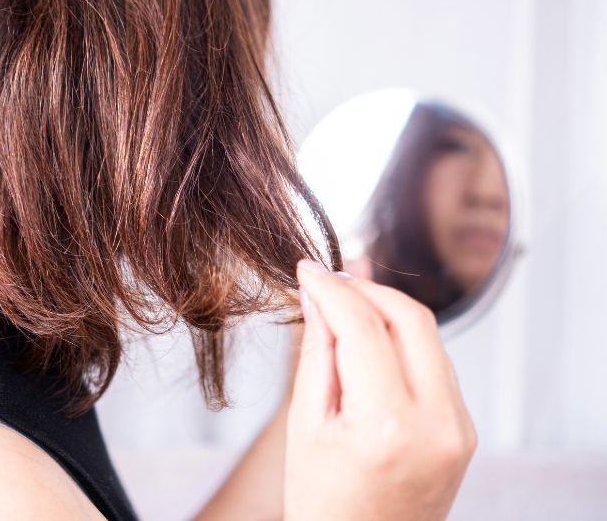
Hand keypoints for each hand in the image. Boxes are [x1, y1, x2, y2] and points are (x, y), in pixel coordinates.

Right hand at [284, 260, 476, 520]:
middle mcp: (436, 422)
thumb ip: (317, 354)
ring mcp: (458, 427)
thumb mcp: (304, 426)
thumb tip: (319, 298)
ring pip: (428, 335)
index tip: (309, 271)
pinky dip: (404, 341)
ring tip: (344, 309)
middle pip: (410, 317)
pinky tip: (372, 341)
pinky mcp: (464, 429)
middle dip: (367, 288)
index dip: (332, 289)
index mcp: (387, 424)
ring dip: (386, 311)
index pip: (364, 326)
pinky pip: (436, 363)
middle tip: (329, 281)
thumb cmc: (325, 505)